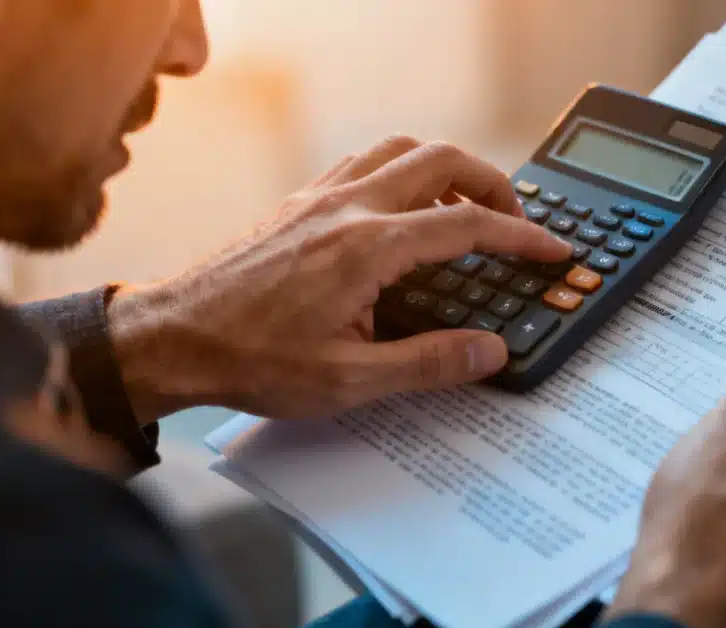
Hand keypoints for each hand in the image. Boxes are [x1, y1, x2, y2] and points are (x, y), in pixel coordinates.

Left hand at [107, 136, 570, 421]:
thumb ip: (429, 363)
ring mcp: (319, 198)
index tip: (552, 248)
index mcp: (368, 247)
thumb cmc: (250, 360)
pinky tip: (403, 209)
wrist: (173, 338)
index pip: (467, 225)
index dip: (522, 235)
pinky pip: (364, 163)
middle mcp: (347, 208)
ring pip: (400, 150)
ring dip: (446, 168)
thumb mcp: (350, 381)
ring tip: (467, 206)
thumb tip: (490, 351)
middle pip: (441, 161)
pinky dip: (402, 171)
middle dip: (493, 182)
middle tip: (516, 217)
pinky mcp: (298, 204)